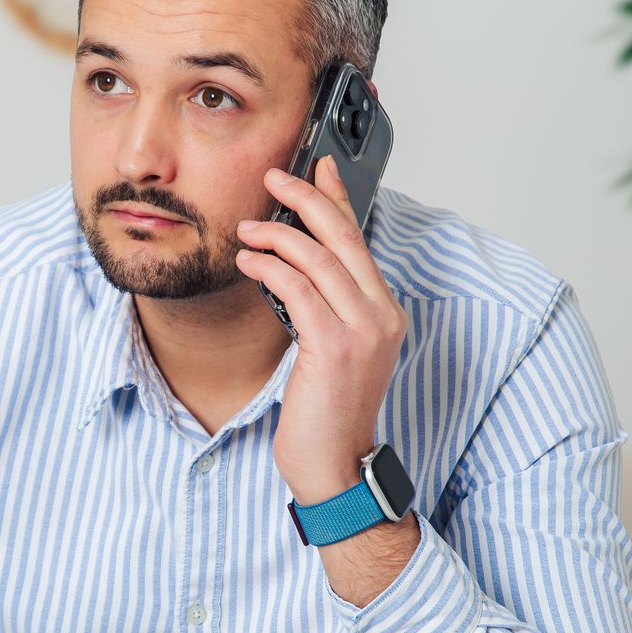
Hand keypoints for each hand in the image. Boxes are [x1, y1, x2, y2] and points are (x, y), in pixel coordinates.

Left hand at [236, 155, 407, 504]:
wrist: (335, 466)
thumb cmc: (326, 414)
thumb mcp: (332, 352)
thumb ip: (325, 309)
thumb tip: (295, 267)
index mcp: (384, 313)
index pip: (360, 241)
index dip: (339, 198)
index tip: (319, 166)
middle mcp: (381, 316)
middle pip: (344, 237)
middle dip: (307, 199)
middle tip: (275, 178)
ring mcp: (363, 331)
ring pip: (320, 258)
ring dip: (278, 235)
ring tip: (247, 230)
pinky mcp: (336, 347)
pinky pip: (299, 290)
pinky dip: (271, 268)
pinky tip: (248, 262)